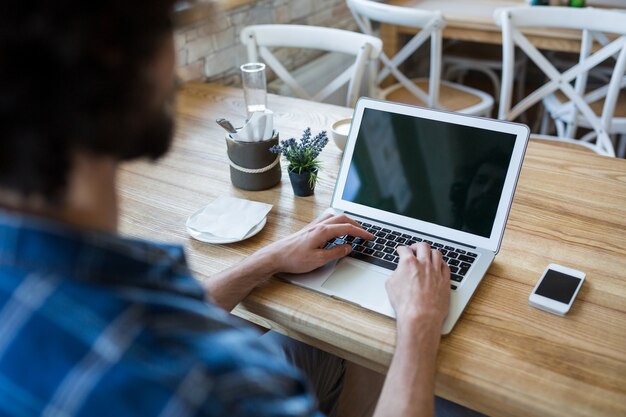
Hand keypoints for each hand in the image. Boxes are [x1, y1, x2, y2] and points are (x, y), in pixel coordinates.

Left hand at [259, 213, 373, 274]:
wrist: (275, 256)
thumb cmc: (293, 258)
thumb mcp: (318, 260)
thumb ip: (335, 253)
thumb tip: (348, 248)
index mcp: (323, 231)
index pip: (347, 228)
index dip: (361, 232)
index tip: (370, 236)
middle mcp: (318, 225)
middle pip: (342, 219)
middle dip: (356, 225)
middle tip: (365, 233)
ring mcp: (313, 226)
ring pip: (334, 217)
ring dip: (346, 221)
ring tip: (353, 229)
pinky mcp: (308, 230)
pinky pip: (326, 220)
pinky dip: (336, 222)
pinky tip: (335, 228)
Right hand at [385, 242, 450, 329]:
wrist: (420, 316)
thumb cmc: (405, 304)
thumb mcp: (390, 285)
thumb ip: (395, 274)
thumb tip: (398, 272)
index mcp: (409, 263)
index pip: (404, 249)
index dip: (401, 249)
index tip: (401, 250)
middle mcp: (424, 264)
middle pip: (423, 246)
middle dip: (417, 246)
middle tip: (414, 249)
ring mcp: (436, 271)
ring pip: (437, 253)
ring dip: (431, 252)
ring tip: (428, 255)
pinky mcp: (445, 280)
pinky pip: (446, 266)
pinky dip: (441, 264)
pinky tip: (438, 266)